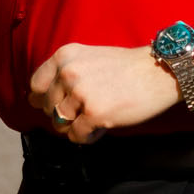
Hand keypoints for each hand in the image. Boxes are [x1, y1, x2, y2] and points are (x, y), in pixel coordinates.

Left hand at [28, 43, 182, 143]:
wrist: (159, 71)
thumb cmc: (127, 67)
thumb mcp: (88, 57)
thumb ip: (63, 73)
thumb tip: (33, 100)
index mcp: (65, 56)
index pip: (36, 85)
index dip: (44, 99)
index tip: (59, 103)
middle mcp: (68, 73)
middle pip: (47, 108)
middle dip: (63, 115)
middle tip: (85, 112)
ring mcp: (81, 94)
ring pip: (60, 124)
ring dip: (75, 127)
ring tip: (94, 119)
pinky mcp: (95, 114)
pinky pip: (76, 137)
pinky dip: (87, 137)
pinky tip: (101, 127)